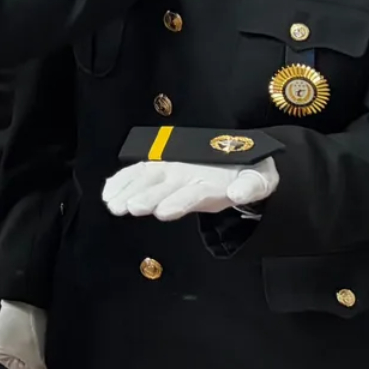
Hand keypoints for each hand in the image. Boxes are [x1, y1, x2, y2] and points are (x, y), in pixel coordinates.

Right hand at [0, 301, 47, 368]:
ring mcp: (12, 333)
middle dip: (38, 355)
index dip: (36, 365)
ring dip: (41, 345)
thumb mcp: (33, 355)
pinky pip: (34, 337)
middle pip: (30, 360)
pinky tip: (42, 328)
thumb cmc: (25, 327)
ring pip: (34, 349)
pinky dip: (40, 335)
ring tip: (42, 335)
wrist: (27, 295)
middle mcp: (3, 345)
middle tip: (42, 344)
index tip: (39, 353)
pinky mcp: (21, 323)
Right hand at [102, 159, 279, 220]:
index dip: (178, 200)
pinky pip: (139, 172)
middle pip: (164, 184)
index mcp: (212, 178)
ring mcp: (172, 168)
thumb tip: (237, 192)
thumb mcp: (260, 180)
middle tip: (129, 207)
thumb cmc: (249, 171)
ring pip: (147, 178)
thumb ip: (250, 186)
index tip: (162, 211)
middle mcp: (187, 171)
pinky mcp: (163, 169)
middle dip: (146, 195)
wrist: (242, 157)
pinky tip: (109, 192)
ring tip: (113, 204)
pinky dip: (123, 180)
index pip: (193, 191)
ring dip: (129, 189)